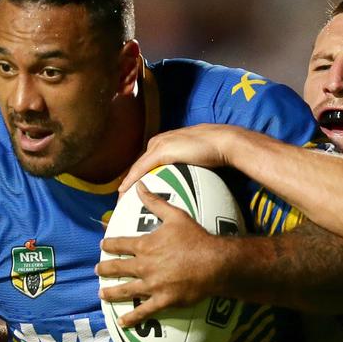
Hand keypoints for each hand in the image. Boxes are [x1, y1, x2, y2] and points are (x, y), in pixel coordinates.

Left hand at [97, 183, 230, 326]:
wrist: (214, 262)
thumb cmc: (195, 237)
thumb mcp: (174, 215)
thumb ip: (154, 202)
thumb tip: (139, 186)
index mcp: (144, 246)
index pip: (120, 244)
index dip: (109, 245)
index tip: (102, 246)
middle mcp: (144, 266)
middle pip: (118, 268)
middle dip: (105, 269)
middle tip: (97, 270)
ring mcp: (152, 285)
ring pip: (126, 290)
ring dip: (111, 292)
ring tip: (101, 294)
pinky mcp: (163, 300)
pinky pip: (144, 311)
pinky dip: (132, 318)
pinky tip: (122, 323)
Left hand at [118, 124, 242, 194]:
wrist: (222, 142)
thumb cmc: (214, 150)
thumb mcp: (194, 160)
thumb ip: (184, 166)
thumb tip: (185, 181)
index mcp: (163, 143)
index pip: (145, 163)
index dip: (137, 178)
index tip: (132, 193)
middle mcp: (157, 142)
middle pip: (138, 166)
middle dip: (129, 182)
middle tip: (122, 199)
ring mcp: (158, 145)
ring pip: (136, 168)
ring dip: (127, 184)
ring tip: (121, 199)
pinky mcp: (161, 151)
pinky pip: (141, 169)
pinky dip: (131, 181)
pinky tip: (124, 191)